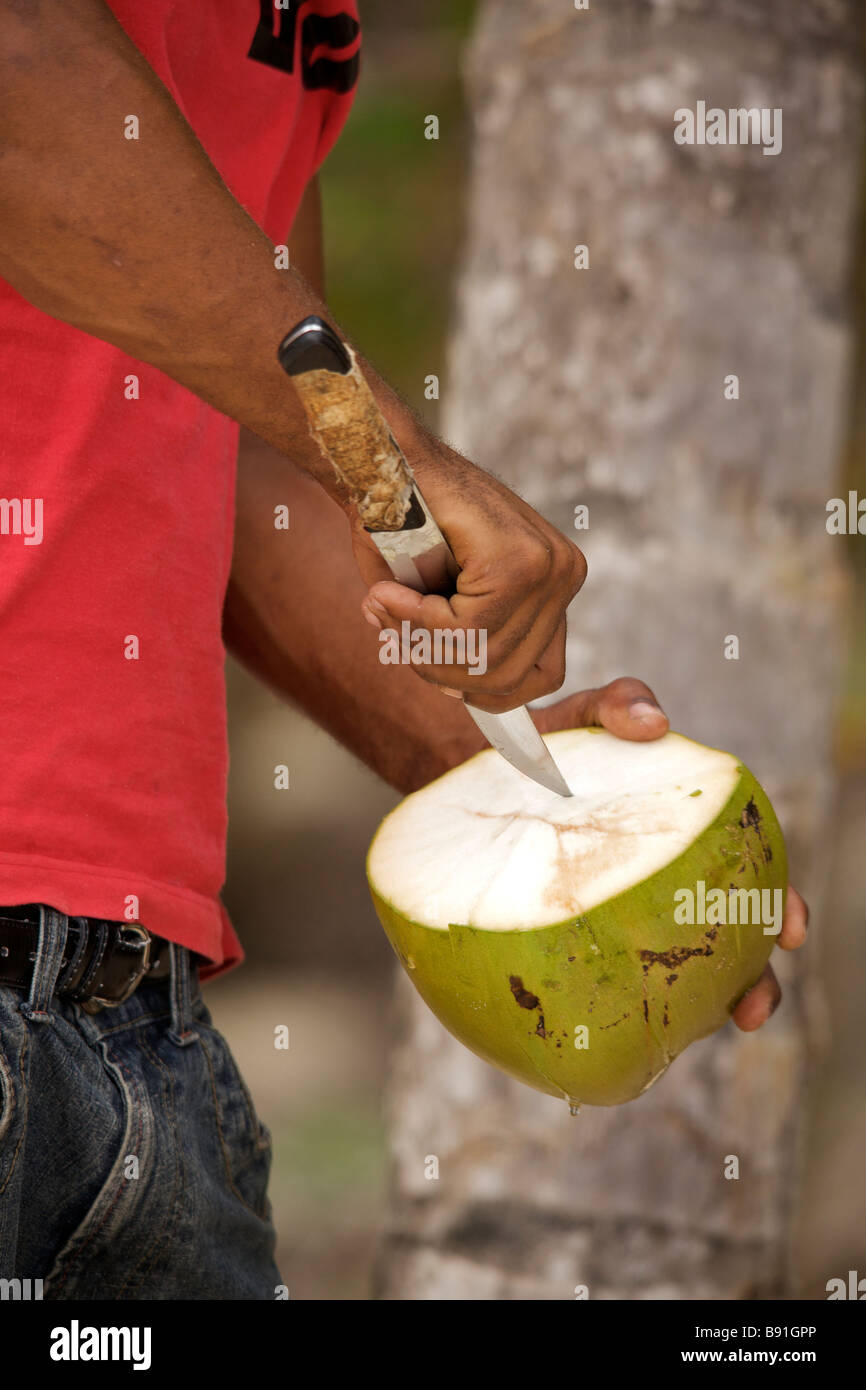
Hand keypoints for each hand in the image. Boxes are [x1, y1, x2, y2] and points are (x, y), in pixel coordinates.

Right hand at [355, 447, 585, 712]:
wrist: (380, 460)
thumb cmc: (402, 525)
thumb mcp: (438, 602)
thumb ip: (456, 650)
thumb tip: (455, 695)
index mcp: (555, 584)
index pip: (540, 675)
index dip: (479, 687)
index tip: (428, 663)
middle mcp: (564, 574)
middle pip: (512, 676)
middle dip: (441, 669)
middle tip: (393, 633)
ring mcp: (549, 567)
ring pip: (485, 658)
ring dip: (421, 644)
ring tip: (386, 606)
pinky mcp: (520, 561)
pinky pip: (467, 631)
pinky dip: (417, 622)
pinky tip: (389, 594)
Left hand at [532, 676, 807, 1033]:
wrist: (461, 776)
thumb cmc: (534, 747)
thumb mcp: (573, 719)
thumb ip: (613, 704)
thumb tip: (655, 722)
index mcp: (678, 835)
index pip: (746, 874)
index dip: (774, 906)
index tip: (789, 931)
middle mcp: (657, 880)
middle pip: (720, 937)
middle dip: (749, 979)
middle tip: (751, 1010)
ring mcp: (615, 912)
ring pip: (668, 970)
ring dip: (690, 1007)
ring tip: (689, 1037)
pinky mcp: (565, 937)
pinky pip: (591, 979)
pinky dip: (604, 1008)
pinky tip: (597, 1033)